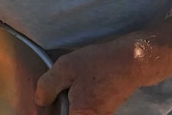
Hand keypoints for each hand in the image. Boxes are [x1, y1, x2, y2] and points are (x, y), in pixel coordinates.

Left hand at [35, 37, 153, 114]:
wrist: (131, 62)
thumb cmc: (99, 64)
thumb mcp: (66, 68)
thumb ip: (48, 86)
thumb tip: (40, 100)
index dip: (50, 112)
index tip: (45, 104)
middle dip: (59, 108)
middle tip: (50, 96)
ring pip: (76, 113)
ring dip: (67, 105)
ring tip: (64, 90)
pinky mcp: (104, 111)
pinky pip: (83, 110)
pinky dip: (77, 102)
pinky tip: (76, 88)